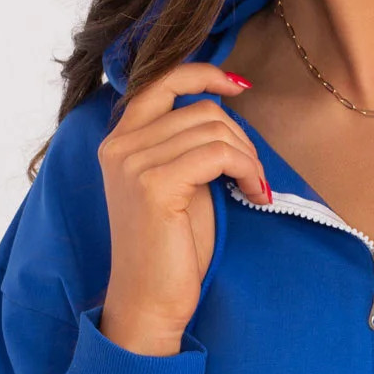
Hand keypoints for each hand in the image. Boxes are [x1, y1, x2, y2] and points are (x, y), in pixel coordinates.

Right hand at [96, 62, 268, 354]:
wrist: (149, 300)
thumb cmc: (170, 248)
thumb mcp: (176, 183)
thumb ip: (185, 145)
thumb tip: (224, 110)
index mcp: (119, 140)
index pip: (161, 81)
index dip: (203, 73)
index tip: (239, 86)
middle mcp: (120, 145)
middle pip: (200, 109)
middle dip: (241, 137)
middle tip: (252, 174)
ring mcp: (134, 163)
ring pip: (214, 129)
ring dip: (248, 157)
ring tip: (254, 187)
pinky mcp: (155, 185)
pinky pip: (219, 154)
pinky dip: (247, 169)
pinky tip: (254, 193)